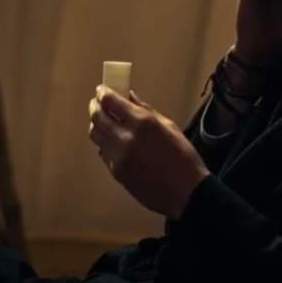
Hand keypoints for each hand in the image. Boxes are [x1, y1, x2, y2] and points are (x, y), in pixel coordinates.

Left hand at [88, 85, 208, 218]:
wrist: (186, 193)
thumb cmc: (183, 157)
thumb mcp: (169, 127)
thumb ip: (146, 110)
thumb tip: (129, 97)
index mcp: (142, 123)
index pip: (110, 101)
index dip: (103, 92)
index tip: (101, 89)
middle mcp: (125, 138)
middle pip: (97, 117)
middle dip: (95, 106)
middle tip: (97, 102)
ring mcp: (118, 157)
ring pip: (95, 135)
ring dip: (96, 124)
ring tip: (103, 121)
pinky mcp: (116, 172)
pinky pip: (103, 152)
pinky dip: (104, 142)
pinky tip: (112, 141)